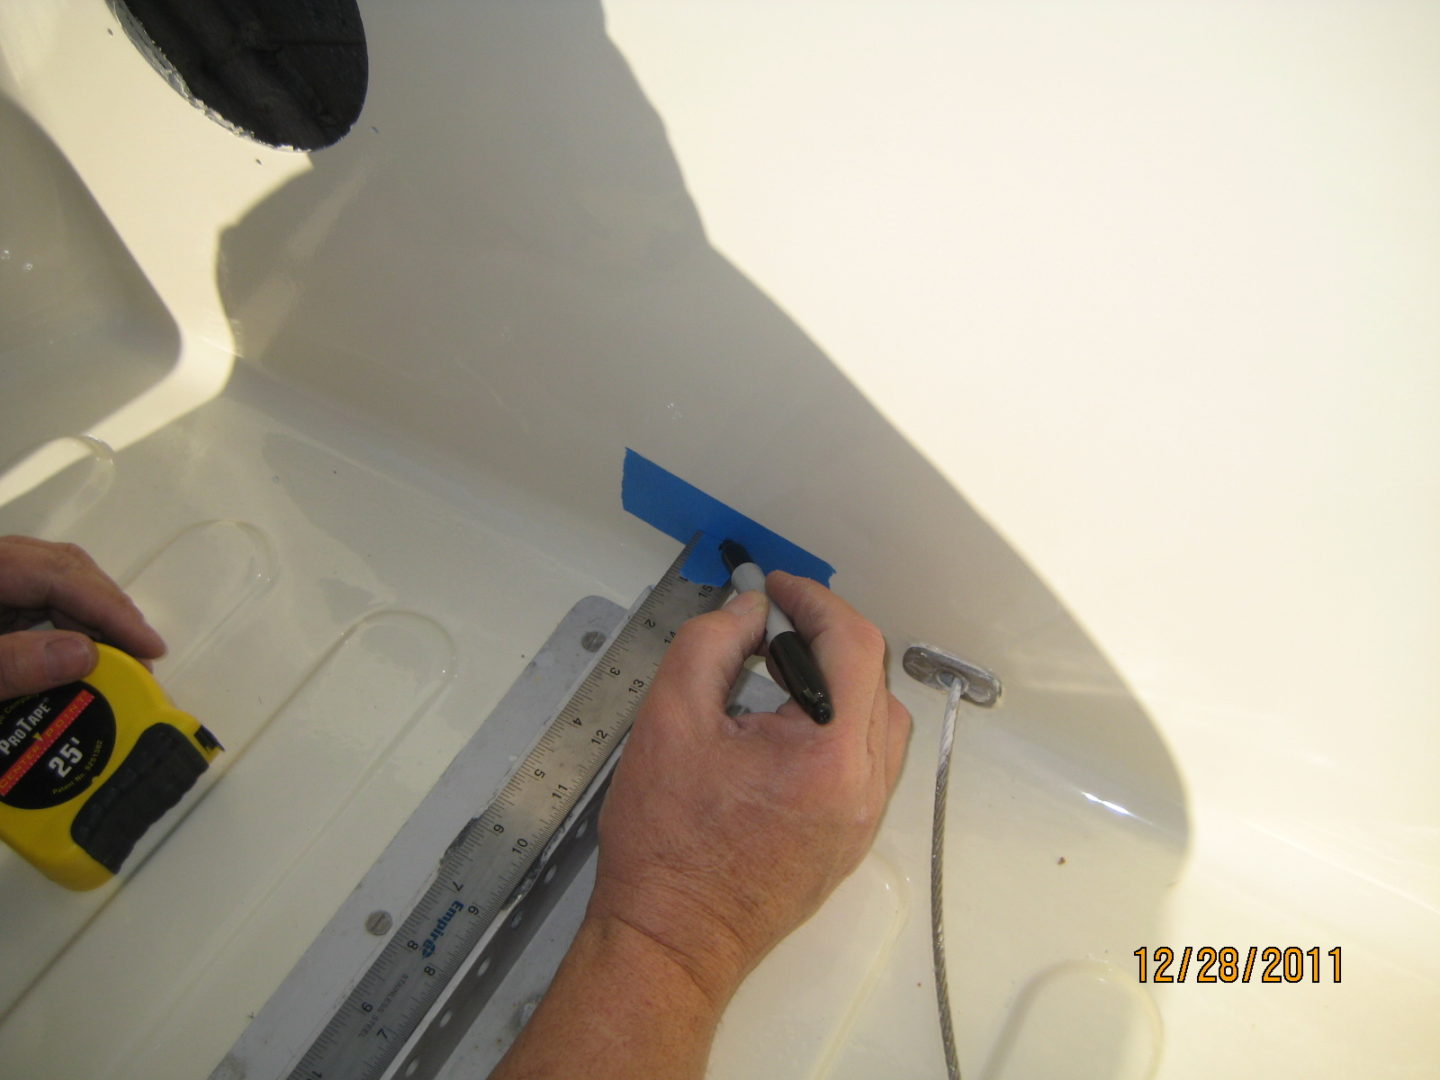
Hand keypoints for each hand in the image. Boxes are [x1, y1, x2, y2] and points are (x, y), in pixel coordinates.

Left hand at [0, 536, 164, 698]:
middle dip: (109, 611)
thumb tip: (86, 654)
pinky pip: (39, 596)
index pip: (59, 573)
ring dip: (93, 619)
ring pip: (56, 580)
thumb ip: (13, 663)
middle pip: (64, 568)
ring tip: (122, 659)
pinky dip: (68, 623)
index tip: (150, 648)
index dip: (110, 608)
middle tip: (143, 656)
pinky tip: (85, 650)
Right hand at [587, 570, 910, 1006]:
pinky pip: (864, 760)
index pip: (852, 645)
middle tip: (772, 625)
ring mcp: (861, 819)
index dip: (814, 601)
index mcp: (828, 756)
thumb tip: (746, 611)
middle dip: (825, 636)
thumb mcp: (668, 720)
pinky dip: (837, 724)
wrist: (670, 940)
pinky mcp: (849, 838)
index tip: (778, 589)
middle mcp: (861, 789)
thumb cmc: (666, 850)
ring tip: (778, 673)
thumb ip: (710, 644)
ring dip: (838, 680)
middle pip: (873, 678)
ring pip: (877, 719)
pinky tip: (785, 724)